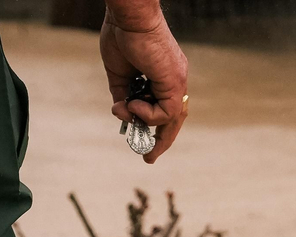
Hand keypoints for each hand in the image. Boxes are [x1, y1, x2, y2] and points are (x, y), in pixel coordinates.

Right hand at [99, 2, 188, 163]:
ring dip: (155, 135)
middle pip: (174, 118)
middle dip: (161, 141)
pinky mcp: (174, 82)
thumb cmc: (122, 37)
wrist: (128, 18)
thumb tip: (123, 115)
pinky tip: (133, 105)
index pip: (165, 107)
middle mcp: (174, 79)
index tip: (143, 140)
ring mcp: (176, 80)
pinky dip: (147, 115)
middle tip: (149, 158)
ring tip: (140, 143)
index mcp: (163, 75)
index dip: (154, 126)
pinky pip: (164, 112)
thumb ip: (122, 97)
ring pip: (172, 119)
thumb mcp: (119, 75)